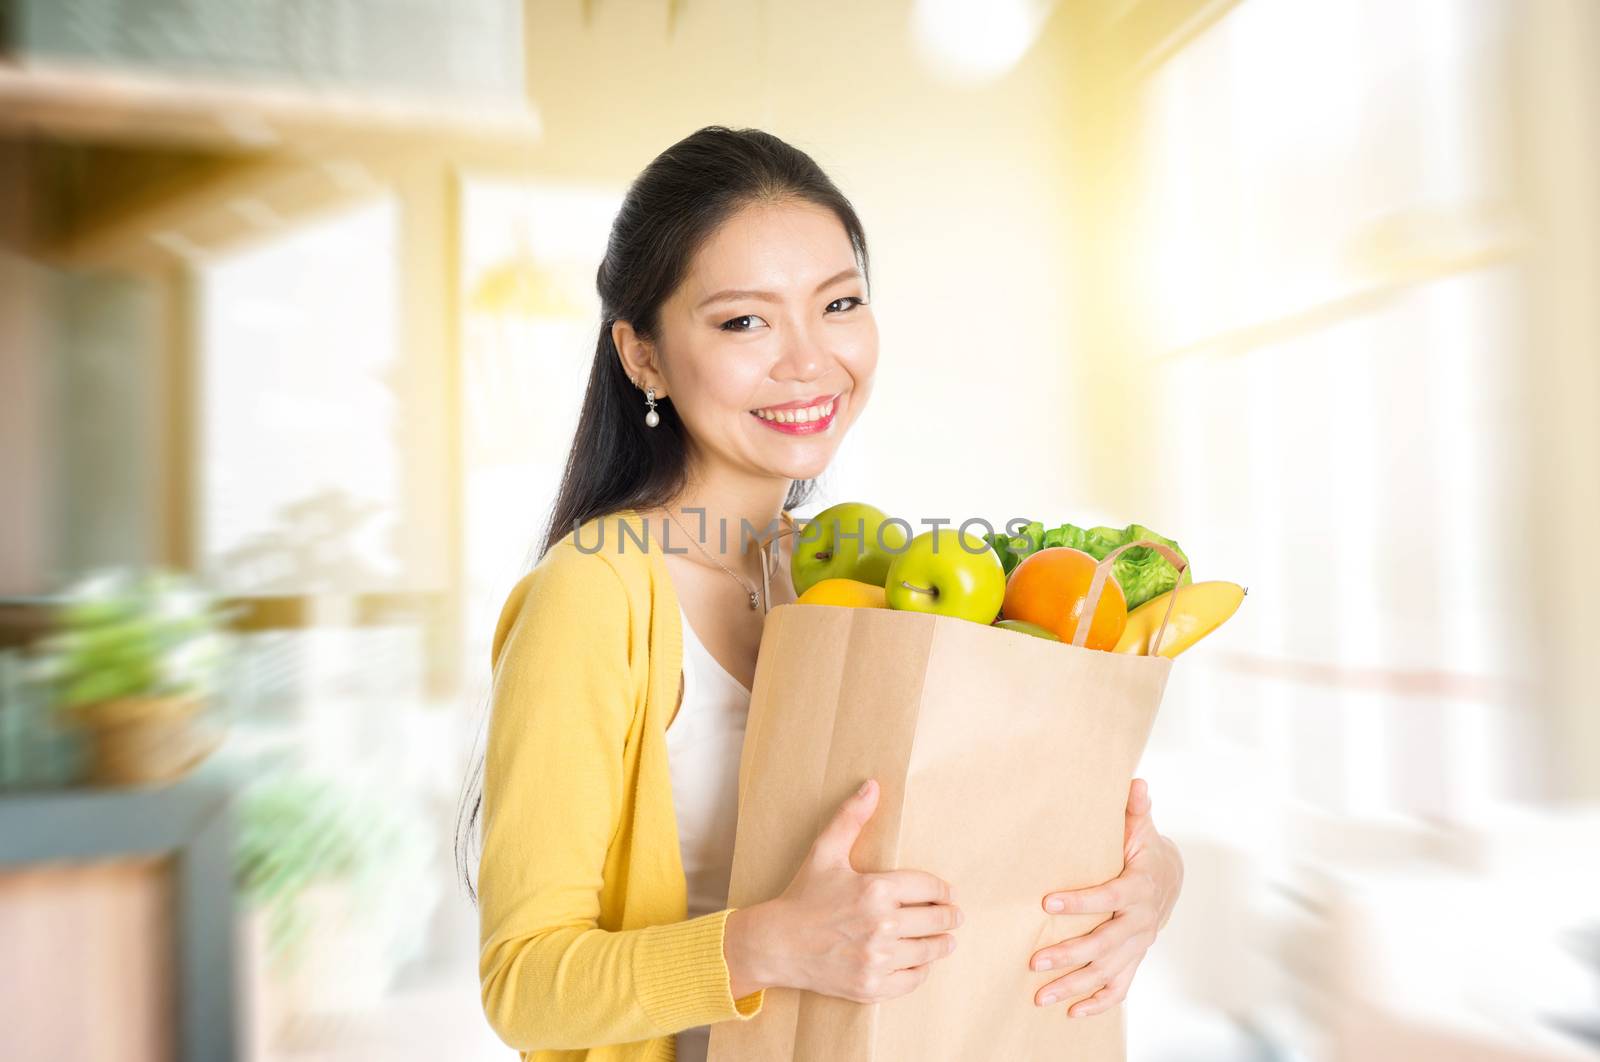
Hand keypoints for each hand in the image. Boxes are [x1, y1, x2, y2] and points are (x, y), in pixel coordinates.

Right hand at [765, 778, 963, 1003]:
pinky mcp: (871, 986)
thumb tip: (872, 785)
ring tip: (948, 941)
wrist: (776, 944)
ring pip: (928, 951)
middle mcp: (881, 925)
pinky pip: (912, 980)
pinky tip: (922, 963)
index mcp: (876, 889)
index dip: (943, 890)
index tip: (948, 893)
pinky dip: (922, 971)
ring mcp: (877, 958)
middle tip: (956, 916)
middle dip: (950, 917)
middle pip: (936, 921)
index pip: (928, 887)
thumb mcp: (825, 852)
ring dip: (942, 945)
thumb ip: (851, 818)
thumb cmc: (803, 895)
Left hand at [1028, 778, 1182, 1016]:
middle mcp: (1139, 922)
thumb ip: (1135, 809)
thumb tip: (1136, 783)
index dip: (1080, 902)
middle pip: (1104, 944)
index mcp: (1138, 888)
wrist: (1170, 877)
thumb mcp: (1140, 828)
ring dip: (1074, 986)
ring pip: (1106, 972)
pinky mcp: (1134, 959)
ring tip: (1040, 995)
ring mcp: (1137, 945)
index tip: (1048, 903)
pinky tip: (1072, 1013)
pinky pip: (1119, 988)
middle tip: (1035, 962)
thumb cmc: (1143, 849)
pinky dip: (1098, 1003)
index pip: (1108, 897)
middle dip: (1069, 955)